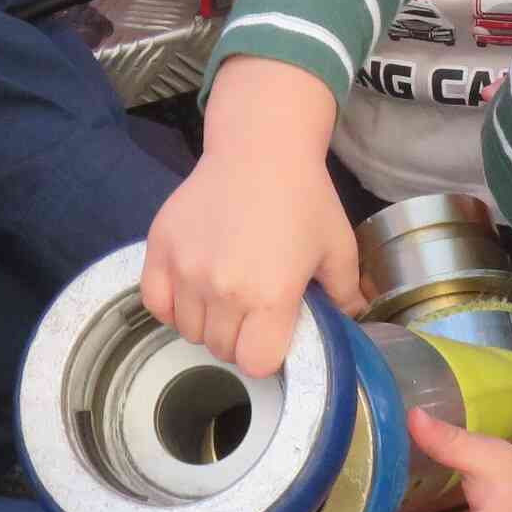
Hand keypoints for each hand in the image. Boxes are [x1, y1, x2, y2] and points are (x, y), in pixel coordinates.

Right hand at [140, 58, 358, 374]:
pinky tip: (192, 292)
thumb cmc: (304, 197)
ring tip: (224, 297)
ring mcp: (187, 269)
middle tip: (251, 312)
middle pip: (221, 349)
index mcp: (271, 296)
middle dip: (238, 339)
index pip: (255, 363)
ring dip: (207, 323)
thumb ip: (347, 293)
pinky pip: (155, 303)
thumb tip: (356, 319)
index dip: (266, 355)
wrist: (260, 148)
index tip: (272, 334)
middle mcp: (224, 290)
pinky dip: (171, 307)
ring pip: (188, 329)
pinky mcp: (160, 248)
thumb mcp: (338, 246)